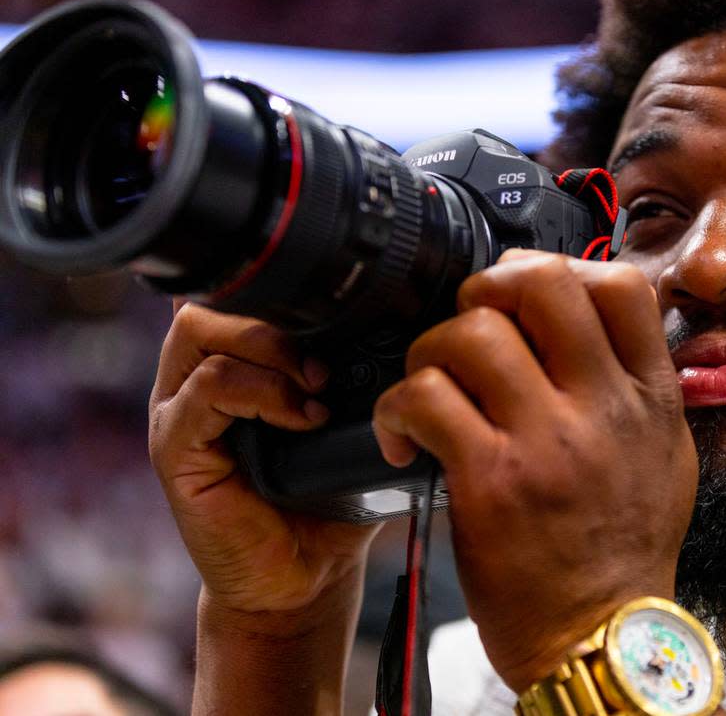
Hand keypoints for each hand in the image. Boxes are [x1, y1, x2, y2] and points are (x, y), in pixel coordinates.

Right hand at [148, 302, 380, 631]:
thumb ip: (362, 369)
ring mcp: (178, 411)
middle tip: (327, 364)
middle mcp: (194, 378)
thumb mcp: (354, 420)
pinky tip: (303, 419)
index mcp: (231, 362)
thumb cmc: (330, 498)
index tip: (343, 319)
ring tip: (317, 389)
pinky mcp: (176, 450)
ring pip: (201, 331)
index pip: (234, 290)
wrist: (305, 576)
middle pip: (210, 299)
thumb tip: (410, 321)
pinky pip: (206, 390)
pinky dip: (260, 393)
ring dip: (270, 351)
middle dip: (275, 315)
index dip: (283, 289)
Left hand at [373, 249, 696, 690]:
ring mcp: (548, 442)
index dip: (563, 267)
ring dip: (431, 349)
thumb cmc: (624, 553)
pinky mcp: (490, 481)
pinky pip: (425, 398)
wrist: (600, 639)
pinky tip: (404, 436)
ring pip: (470, 334)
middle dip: (489, 286)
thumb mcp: (663, 457)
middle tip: (470, 322)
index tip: (526, 293)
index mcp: (649, 399)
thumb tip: (588, 323)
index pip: (620, 285)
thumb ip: (636, 387)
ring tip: (428, 386)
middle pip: (541, 283)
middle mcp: (605, 409)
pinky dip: (397, 407)